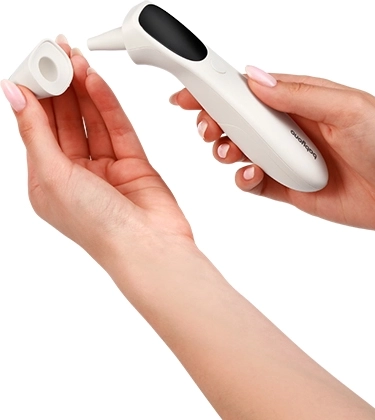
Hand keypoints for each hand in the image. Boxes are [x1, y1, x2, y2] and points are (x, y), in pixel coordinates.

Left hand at [2, 38, 192, 264]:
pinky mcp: (133, 163)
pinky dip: (107, 104)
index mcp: (48, 182)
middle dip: (60, 87)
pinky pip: (117, 128)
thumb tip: (14, 96)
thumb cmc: (98, 227)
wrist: (148, 247)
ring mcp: (106, 168)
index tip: (34, 66)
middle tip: (58, 54)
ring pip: (91, 120)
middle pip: (65, 121)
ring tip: (77, 61)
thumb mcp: (52, 177)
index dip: (34, 97)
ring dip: (83, 91)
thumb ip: (35, 132)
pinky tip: (96, 83)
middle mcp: (76, 174)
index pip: (37, 129)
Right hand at [171, 66, 374, 233]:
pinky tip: (252, 176)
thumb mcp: (346, 108)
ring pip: (240, 151)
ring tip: (232, 153)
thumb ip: (297, 95)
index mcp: (300, 100)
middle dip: (214, 122)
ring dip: (226, 151)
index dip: (216, 90)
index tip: (189, 92)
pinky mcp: (287, 188)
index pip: (249, 91)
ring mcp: (286, 159)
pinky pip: (253, 182)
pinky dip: (244, 179)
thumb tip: (255, 79)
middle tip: (209, 128)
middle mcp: (289, 128)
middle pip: (237, 121)